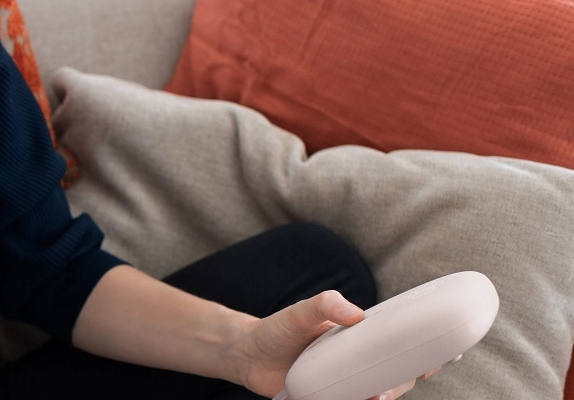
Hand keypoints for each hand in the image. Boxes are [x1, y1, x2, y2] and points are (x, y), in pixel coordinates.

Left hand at [232, 290, 419, 399]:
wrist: (247, 355)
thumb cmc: (278, 329)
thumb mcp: (301, 311)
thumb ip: (326, 305)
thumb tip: (356, 315)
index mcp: (358, 337)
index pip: (398, 341)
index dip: (425, 347)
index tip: (448, 352)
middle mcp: (356, 361)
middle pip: (396, 372)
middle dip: (412, 375)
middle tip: (418, 374)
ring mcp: (346, 381)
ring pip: (379, 392)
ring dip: (388, 394)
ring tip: (380, 396)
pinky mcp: (332, 399)